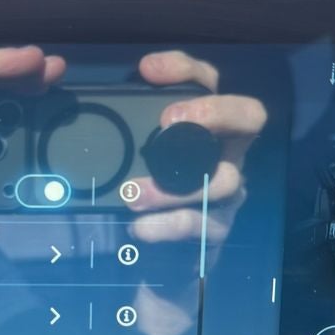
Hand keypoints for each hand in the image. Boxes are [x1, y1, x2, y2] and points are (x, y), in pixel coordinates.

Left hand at [122, 51, 266, 334]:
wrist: (155, 266)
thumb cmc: (144, 199)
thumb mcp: (134, 159)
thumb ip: (125, 132)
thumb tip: (85, 106)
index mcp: (206, 127)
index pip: (211, 81)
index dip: (186, 69)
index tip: (146, 70)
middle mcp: (226, 155)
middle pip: (249, 117)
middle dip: (212, 112)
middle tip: (168, 122)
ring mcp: (226, 195)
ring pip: (224, 180)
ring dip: (174, 186)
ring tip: (132, 194)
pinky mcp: (215, 233)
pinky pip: (199, 226)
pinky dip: (166, 226)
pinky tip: (139, 228)